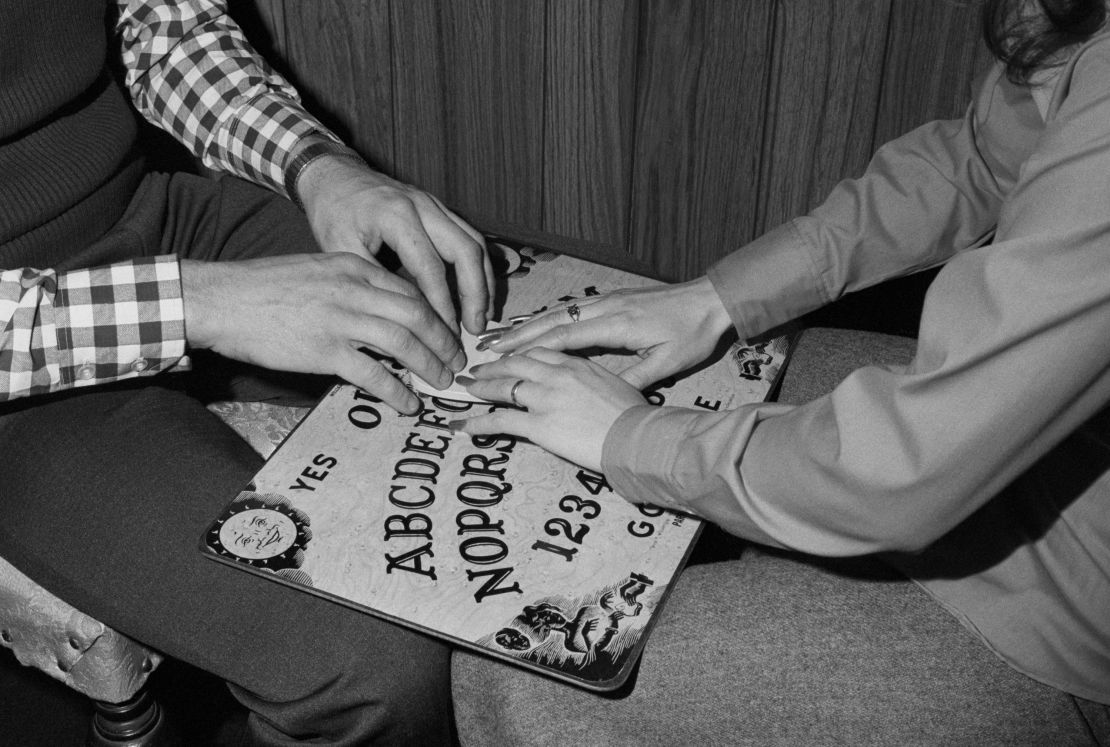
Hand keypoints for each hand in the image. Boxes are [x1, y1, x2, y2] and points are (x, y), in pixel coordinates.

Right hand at [181, 253, 464, 413]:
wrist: (220, 299)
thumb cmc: (264, 287)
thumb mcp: (317, 271)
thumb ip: (352, 286)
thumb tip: (384, 313)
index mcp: (354, 266)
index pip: (410, 289)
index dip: (437, 315)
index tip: (448, 333)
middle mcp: (353, 289)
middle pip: (418, 315)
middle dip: (444, 341)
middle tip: (455, 360)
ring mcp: (340, 319)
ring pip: (404, 343)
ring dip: (430, 366)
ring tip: (441, 382)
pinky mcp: (324, 350)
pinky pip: (374, 374)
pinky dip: (397, 392)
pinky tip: (408, 404)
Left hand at [297, 149, 494, 334]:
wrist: (334, 176)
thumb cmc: (333, 212)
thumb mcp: (341, 249)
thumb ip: (374, 281)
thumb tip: (403, 320)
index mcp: (396, 215)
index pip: (430, 267)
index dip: (442, 304)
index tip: (446, 333)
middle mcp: (423, 206)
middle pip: (466, 250)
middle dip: (475, 292)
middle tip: (476, 327)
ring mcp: (435, 204)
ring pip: (475, 242)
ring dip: (484, 281)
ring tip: (483, 314)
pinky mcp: (439, 209)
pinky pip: (469, 236)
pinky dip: (478, 266)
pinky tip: (478, 292)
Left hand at [451, 348, 646, 471]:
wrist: (636, 436)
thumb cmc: (634, 416)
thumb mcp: (615, 385)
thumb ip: (593, 382)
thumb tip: (589, 389)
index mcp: (575, 364)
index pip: (538, 352)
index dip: (518, 355)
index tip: (508, 359)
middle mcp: (556, 375)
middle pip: (514, 364)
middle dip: (492, 366)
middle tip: (475, 369)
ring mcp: (544, 398)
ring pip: (502, 387)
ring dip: (480, 387)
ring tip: (465, 388)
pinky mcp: (538, 424)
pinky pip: (499, 421)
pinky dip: (475, 423)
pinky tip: (459, 425)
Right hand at [485, 277, 734, 388]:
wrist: (711, 299)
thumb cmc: (692, 332)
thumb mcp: (668, 362)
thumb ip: (636, 379)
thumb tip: (608, 399)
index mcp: (616, 325)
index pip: (564, 337)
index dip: (530, 348)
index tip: (502, 357)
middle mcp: (605, 308)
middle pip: (552, 321)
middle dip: (517, 335)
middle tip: (485, 347)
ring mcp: (606, 300)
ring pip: (557, 312)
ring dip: (527, 325)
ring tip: (499, 337)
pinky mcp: (611, 298)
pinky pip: (570, 309)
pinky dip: (546, 318)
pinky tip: (534, 325)